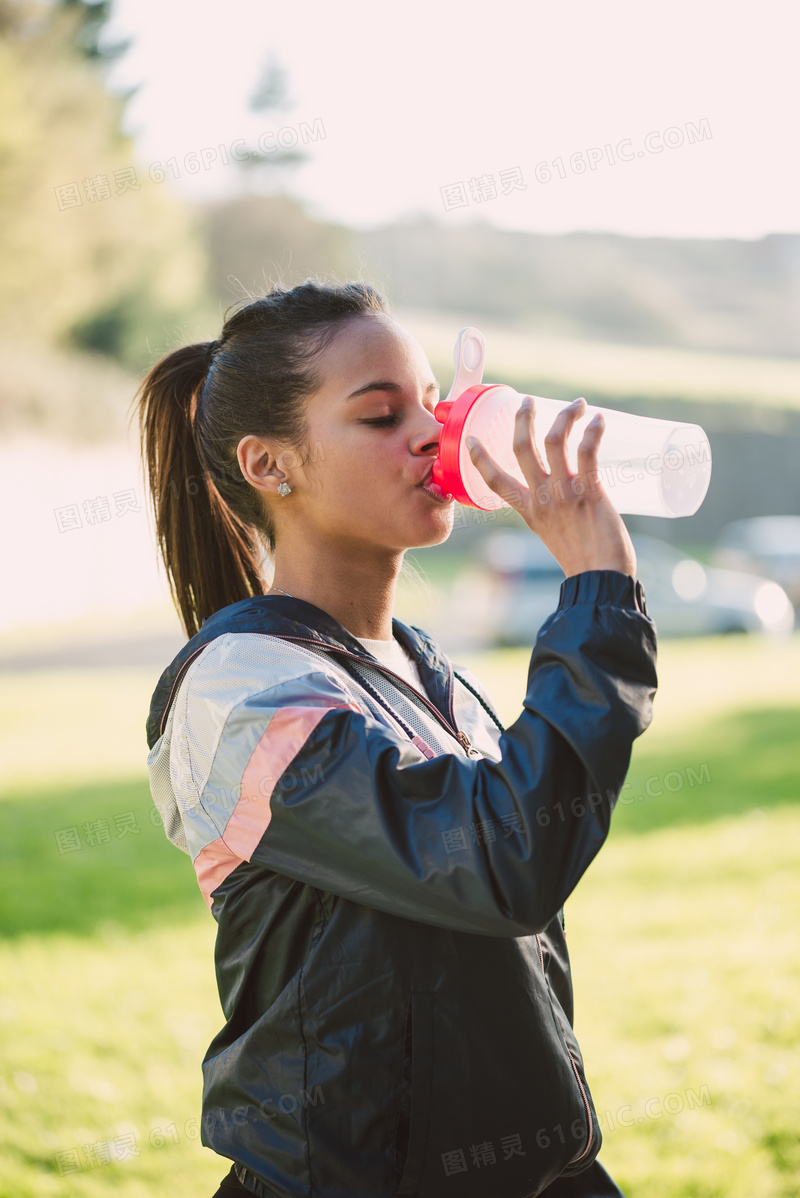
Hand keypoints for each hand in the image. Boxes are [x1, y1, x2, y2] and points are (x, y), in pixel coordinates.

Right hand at [466, 396, 636, 578]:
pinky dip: (592, 431)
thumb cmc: (583, 560)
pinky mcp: (589, 491)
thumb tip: (569, 490)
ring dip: (564, 416)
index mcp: (527, 510)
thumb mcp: (552, 533)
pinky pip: (587, 451)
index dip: (479, 457)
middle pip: (521, 447)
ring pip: (554, 441)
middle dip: (522, 418)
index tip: (470, 438)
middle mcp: (540, 498)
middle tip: (528, 402)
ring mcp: (563, 493)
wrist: (600, 580)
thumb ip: (553, 510)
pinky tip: (598, 420)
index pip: (494, 480)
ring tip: (576, 405)